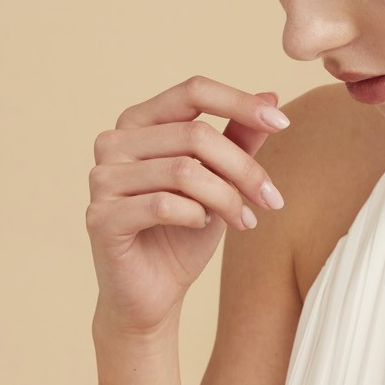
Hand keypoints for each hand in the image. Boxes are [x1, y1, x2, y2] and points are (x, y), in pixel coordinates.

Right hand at [87, 75, 290, 337]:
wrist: (153, 293)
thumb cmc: (183, 232)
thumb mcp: (220, 180)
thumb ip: (238, 138)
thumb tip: (270, 95)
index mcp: (139, 122)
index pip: (192, 91)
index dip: (239, 103)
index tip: (283, 123)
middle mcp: (113, 142)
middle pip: (196, 134)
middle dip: (244, 168)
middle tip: (271, 199)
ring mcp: (101, 179)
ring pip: (184, 170)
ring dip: (227, 198)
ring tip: (245, 220)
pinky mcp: (101, 218)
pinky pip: (163, 204)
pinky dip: (196, 215)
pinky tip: (203, 226)